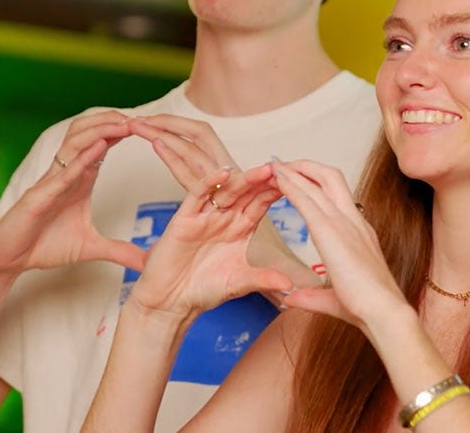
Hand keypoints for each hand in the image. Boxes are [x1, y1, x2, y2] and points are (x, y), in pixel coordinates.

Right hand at [0, 111, 142, 276]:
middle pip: (89, 134)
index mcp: (79, 179)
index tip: (148, 125)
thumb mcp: (90, 247)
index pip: (102, 144)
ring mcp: (51, 182)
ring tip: (125, 124)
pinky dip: (81, 159)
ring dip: (101, 131)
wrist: (8, 260)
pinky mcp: (38, 196)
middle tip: (141, 117)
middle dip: (114, 122)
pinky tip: (99, 148)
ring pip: (74, 143)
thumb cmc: (43, 246)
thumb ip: (119, 250)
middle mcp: (65, 174)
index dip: (122, 132)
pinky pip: (62, 172)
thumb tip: (146, 263)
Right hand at [129, 114, 320, 288]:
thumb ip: (264, 279)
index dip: (278, 192)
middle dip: (266, 180)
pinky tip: (224, 174)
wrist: (170, 302)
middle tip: (287, 168)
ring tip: (265, 170)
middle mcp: (225, 217)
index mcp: (241, 228)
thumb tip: (291, 286)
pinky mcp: (185, 219)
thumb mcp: (240, 283)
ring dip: (246, 179)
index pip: (262, 203)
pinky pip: (198, 195)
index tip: (299, 182)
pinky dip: (209, 183)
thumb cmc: (203, 290)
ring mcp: (205, 216)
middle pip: (248, 192)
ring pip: (227, 190)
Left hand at [268, 159, 408, 333]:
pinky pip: (307, 199)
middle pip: (331, 177)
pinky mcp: (330, 230)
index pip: (337, 197)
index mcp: (359, 233)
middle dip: (307, 167)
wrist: (383, 310)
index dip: (318, 184)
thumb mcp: (333, 298)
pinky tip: (277, 178)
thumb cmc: (367, 307)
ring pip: (318, 182)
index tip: (301, 181)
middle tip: (286, 164)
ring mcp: (344, 222)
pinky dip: (291, 185)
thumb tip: (291, 297)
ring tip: (277, 164)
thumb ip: (311, 296)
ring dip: (296, 170)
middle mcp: (354, 221)